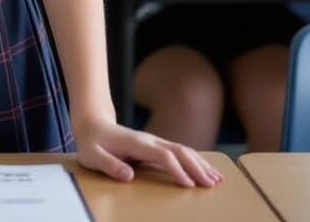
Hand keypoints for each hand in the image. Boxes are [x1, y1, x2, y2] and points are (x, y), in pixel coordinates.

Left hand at [74, 116, 221, 186]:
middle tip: (212, 185)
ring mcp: (154, 141)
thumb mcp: (93, 156)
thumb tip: (129, 176)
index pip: (163, 155)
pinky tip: (205, 169)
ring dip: (200, 163)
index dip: (177, 170)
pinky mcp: (155, 145)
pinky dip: (195, 160)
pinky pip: (179, 152)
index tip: (189, 186)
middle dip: (197, 167)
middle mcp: (149, 140)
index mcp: (136, 143)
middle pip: (179, 151)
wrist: (92, 123)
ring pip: (183, 150)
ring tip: (217, 179)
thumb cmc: (91, 142)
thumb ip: (110, 165)